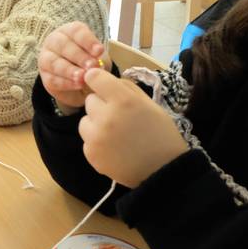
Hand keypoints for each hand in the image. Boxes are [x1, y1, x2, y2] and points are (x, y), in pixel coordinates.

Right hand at [38, 21, 106, 109]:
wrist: (83, 84)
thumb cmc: (90, 64)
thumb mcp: (98, 58)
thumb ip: (98, 59)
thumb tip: (97, 65)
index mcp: (69, 32)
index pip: (76, 31)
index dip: (88, 41)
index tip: (99, 51)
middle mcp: (54, 41)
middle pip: (63, 45)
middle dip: (79, 56)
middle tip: (91, 66)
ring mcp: (46, 58)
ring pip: (54, 62)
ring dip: (69, 70)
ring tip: (82, 77)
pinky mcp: (45, 76)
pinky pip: (52, 79)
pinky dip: (66, 83)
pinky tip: (78, 85)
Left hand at [79, 68, 188, 187]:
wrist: (163, 170)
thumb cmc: (161, 134)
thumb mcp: (150, 104)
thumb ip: (128, 89)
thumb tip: (108, 80)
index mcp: (123, 100)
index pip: (94, 78)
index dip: (97, 79)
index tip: (101, 85)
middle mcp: (106, 116)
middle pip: (89, 100)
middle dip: (101, 105)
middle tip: (118, 116)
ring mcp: (95, 137)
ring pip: (84, 120)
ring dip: (95, 123)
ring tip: (115, 133)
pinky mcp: (91, 154)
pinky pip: (86, 139)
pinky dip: (96, 142)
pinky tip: (113, 148)